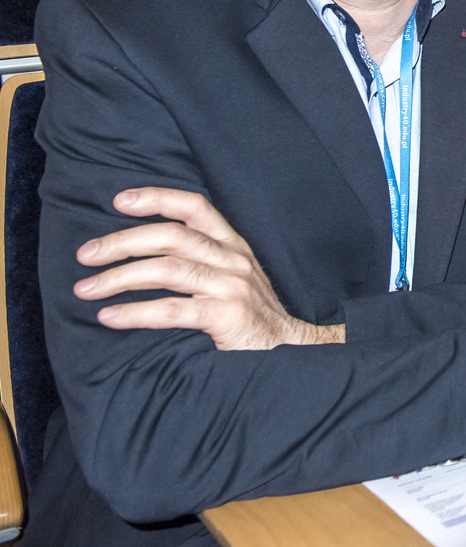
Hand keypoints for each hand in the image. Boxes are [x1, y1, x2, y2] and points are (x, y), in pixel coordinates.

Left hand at [73, 187, 341, 348]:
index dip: (157, 199)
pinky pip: (172, 310)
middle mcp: (234, 260)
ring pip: (168, 269)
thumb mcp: (233, 279)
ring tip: (87, 289)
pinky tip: (110, 317)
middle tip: (86, 255)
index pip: (196, 208)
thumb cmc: (252, 318)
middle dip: (122, 242)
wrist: (292, 353)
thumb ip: (201, 262)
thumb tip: (141, 256)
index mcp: (234, 246)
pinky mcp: (229, 316)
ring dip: (120, 277)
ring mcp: (233, 287)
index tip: (119, 200)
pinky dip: (135, 312)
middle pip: (172, 236)